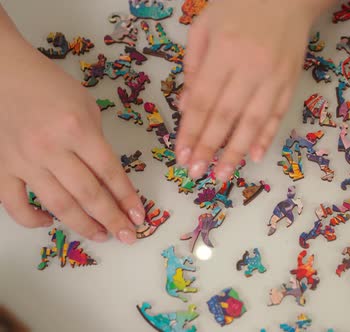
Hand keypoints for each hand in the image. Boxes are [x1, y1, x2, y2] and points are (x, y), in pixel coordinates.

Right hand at [0, 38, 143, 243]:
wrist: (2, 73)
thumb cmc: (49, 86)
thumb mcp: (85, 106)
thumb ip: (96, 141)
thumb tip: (106, 177)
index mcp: (77, 129)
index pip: (109, 172)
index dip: (127, 198)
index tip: (139, 216)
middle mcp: (50, 148)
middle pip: (88, 194)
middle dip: (112, 219)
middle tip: (127, 236)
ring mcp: (22, 161)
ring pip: (58, 205)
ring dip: (83, 225)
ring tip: (101, 235)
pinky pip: (15, 205)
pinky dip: (33, 220)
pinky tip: (50, 223)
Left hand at [176, 0, 320, 181]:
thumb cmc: (239, 6)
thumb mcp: (205, 26)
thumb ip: (194, 65)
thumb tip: (187, 106)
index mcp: (224, 52)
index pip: (203, 100)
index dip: (191, 130)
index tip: (181, 154)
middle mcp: (250, 68)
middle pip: (226, 116)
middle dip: (209, 147)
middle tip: (196, 173)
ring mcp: (274, 77)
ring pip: (253, 121)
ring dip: (236, 151)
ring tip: (222, 175)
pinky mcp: (291, 82)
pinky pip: (278, 114)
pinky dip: (267, 136)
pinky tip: (255, 156)